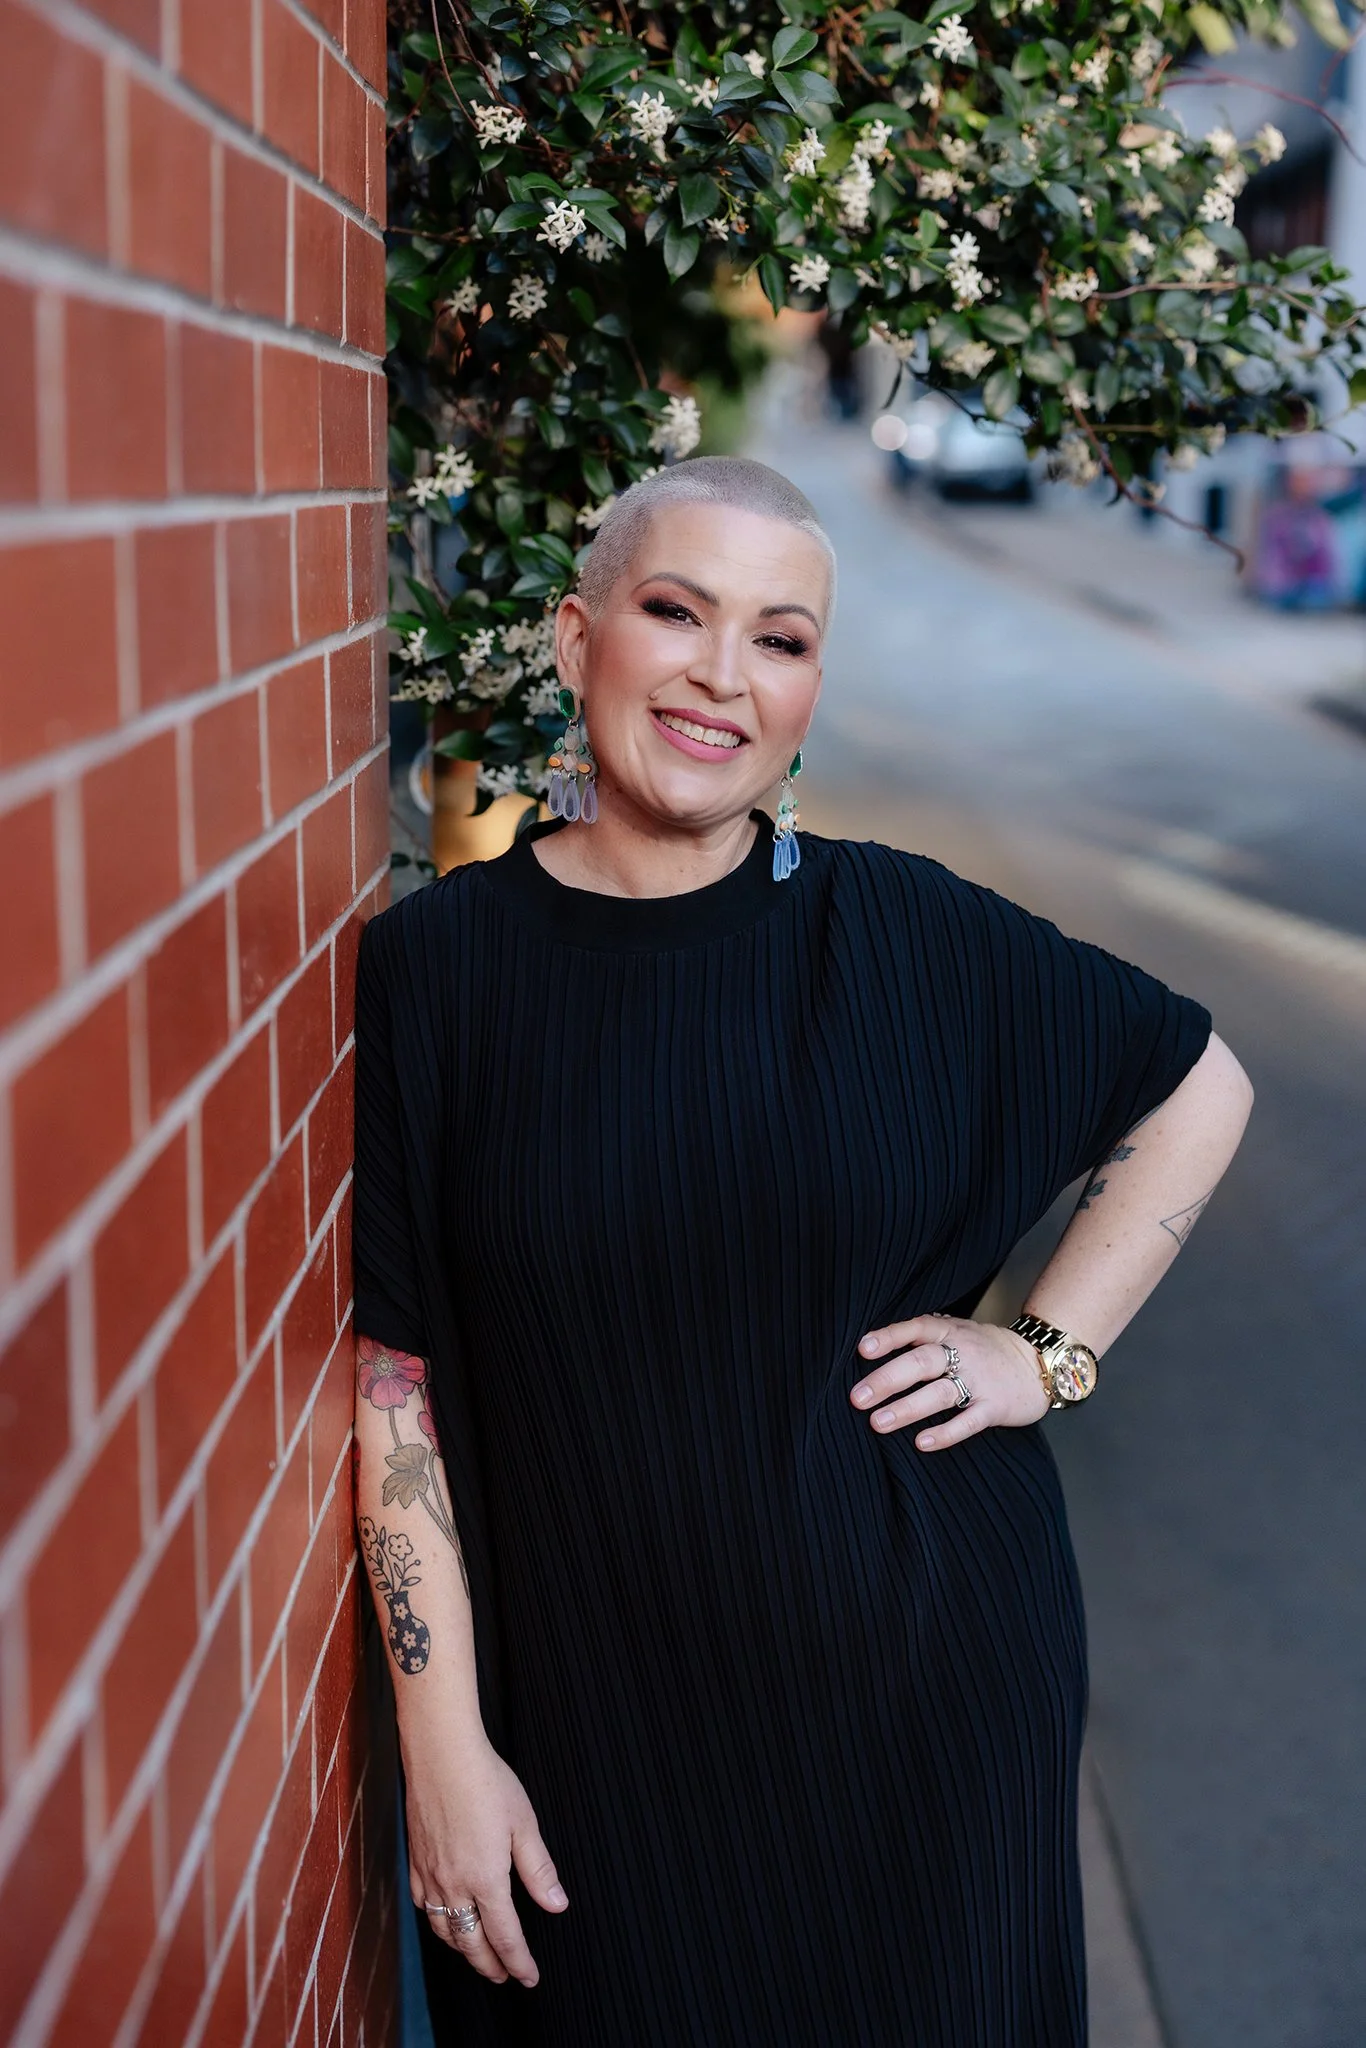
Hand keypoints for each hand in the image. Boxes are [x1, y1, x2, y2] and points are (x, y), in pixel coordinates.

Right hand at [404, 1729, 567, 1986]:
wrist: (441, 1754)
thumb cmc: (486, 1782)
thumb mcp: (524, 1824)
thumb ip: (539, 1870)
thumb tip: (557, 1905)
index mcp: (486, 1879)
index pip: (505, 1936)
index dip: (518, 1961)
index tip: (530, 1977)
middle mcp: (454, 1884)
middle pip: (471, 1942)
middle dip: (489, 1965)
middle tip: (503, 1977)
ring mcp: (430, 1874)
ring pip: (444, 1929)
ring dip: (462, 1949)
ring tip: (477, 1955)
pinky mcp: (415, 1860)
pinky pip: (423, 1905)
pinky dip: (436, 1921)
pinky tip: (443, 1918)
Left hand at [849, 1314, 1049, 1450]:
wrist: (1038, 1362)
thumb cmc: (985, 1350)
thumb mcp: (957, 1332)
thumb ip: (924, 1340)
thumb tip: (871, 1350)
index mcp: (949, 1331)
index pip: (915, 1328)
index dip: (889, 1337)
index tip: (862, 1349)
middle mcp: (962, 1353)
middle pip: (921, 1363)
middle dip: (887, 1379)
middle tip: (857, 1397)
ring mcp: (979, 1380)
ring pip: (940, 1393)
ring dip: (907, 1408)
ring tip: (878, 1422)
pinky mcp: (995, 1407)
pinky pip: (968, 1422)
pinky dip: (945, 1433)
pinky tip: (921, 1443)